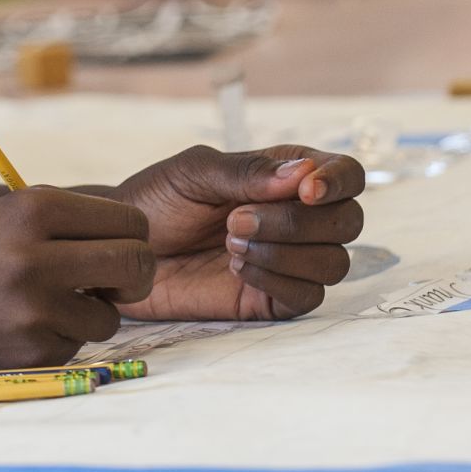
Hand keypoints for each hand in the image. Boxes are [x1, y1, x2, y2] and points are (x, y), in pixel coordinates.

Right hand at [0, 188, 153, 373]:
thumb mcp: (3, 215)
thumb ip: (65, 219)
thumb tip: (136, 236)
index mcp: (34, 209)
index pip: (129, 221)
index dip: (132, 237)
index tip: (118, 248)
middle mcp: (36, 257)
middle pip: (135, 264)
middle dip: (134, 276)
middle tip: (115, 283)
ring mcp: (33, 310)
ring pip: (109, 316)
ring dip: (92, 314)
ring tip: (51, 305)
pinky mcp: (29, 353)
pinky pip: (75, 346)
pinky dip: (58, 339)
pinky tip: (21, 328)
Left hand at [105, 145, 364, 321]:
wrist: (123, 250)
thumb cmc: (156, 200)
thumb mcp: (195, 172)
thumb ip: (247, 172)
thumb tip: (304, 174)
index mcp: (288, 176)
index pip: (346, 175)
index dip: (339, 181)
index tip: (307, 191)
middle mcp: (298, 217)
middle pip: (347, 222)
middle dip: (298, 223)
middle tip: (235, 220)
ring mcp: (289, 261)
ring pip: (334, 263)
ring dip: (286, 253)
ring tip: (231, 243)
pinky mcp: (273, 299)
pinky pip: (308, 298)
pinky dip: (279, 281)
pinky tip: (236, 268)